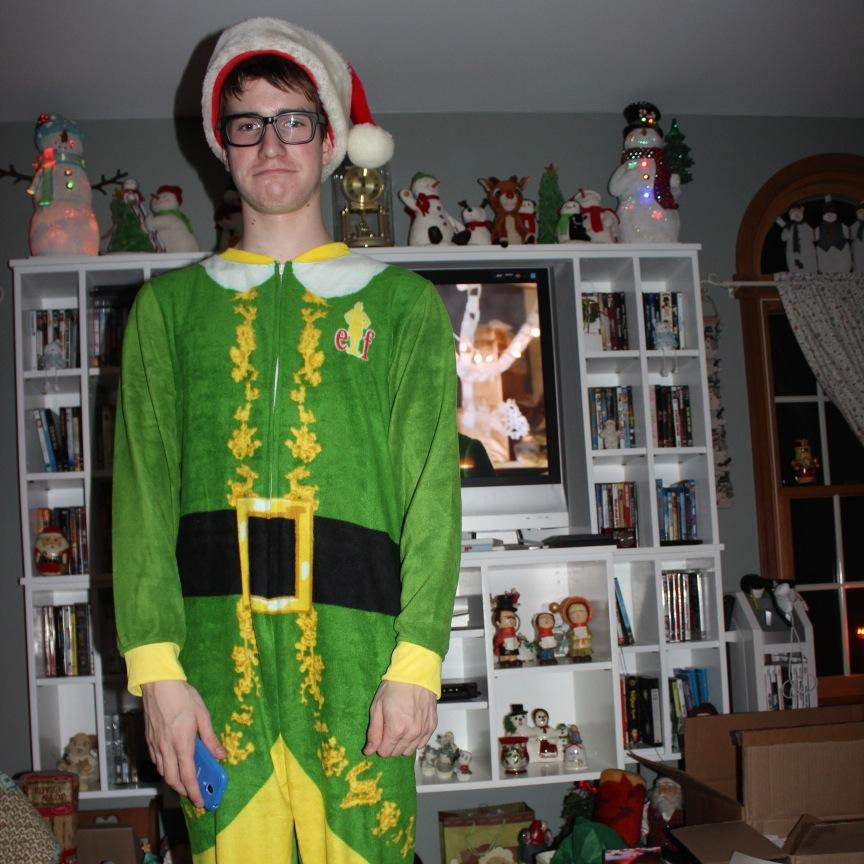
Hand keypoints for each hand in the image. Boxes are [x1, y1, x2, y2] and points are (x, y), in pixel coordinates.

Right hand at [140, 680, 225, 806]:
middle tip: (195, 794)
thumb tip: (221, 755)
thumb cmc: (182, 696)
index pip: (187, 775)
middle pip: (172, 779)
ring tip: (185, 781)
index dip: (194, 791)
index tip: (201, 801)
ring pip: (163, 771)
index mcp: (181, 743)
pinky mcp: (149, 739)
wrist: (158, 684)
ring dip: (173, 780)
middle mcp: (166, 747)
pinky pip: (156, 760)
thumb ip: (210, 738)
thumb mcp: (202, 715)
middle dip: (183, 790)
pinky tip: (172, 764)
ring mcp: (155, 744)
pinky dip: (165, 768)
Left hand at [363, 680, 436, 757]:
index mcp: (396, 729)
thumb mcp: (377, 707)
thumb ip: (373, 732)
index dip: (380, 745)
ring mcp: (423, 730)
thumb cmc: (394, 687)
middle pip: (397, 752)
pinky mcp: (432, 726)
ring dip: (402, 744)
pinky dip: (415, 740)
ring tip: (400, 728)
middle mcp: (411, 733)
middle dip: (390, 745)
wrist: (416, 673)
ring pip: (410, 750)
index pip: (385, 752)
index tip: (380, 735)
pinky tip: (410, 728)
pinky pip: (422, 743)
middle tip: (388, 729)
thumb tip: (368, 751)